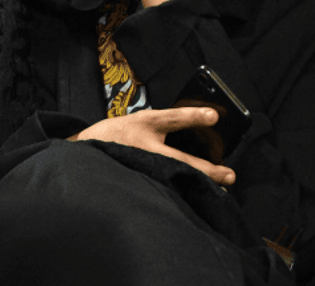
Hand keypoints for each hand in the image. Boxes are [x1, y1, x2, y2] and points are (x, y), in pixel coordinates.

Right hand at [68, 107, 235, 185]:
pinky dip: (180, 192)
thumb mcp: (138, 121)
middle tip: (230, 175)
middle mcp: (143, 146)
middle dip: (208, 170)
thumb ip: (162, 125)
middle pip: (180, 160)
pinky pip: (163, 188)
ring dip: (198, 185)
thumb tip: (195, 128)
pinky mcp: (136, 181)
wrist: (84, 151)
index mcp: (143, 124)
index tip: (214, 116)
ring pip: (174, 178)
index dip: (194, 116)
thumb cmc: (114, 135)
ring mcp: (140, 166)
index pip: (173, 118)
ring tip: (220, 190)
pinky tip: (194, 198)